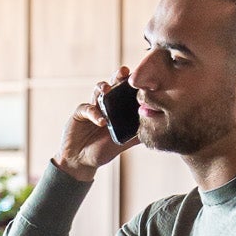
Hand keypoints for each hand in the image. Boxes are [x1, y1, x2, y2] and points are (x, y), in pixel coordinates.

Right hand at [53, 66, 135, 183]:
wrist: (81, 162)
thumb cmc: (101, 151)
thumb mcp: (122, 144)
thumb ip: (135, 136)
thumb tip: (155, 130)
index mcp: (116, 110)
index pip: (125, 93)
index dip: (131, 85)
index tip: (141, 80)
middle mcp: (105, 105)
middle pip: (113, 85)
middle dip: (118, 77)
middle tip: (124, 72)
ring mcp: (92, 107)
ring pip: (98, 91)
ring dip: (104, 88)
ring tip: (108, 90)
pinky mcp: (80, 113)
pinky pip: (87, 108)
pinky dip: (94, 113)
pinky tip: (101, 122)